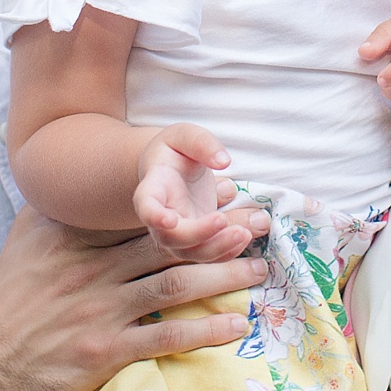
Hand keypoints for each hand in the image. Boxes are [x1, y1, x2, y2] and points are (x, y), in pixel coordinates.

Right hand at [0, 210, 269, 390]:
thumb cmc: (9, 297)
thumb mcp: (26, 236)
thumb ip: (60, 207)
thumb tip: (81, 175)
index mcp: (78, 236)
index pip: (146, 214)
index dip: (192, 203)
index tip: (230, 193)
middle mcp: (94, 268)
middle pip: (171, 243)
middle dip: (222, 231)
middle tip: (261, 222)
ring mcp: (102, 309)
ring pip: (176, 284)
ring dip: (223, 276)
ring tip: (258, 268)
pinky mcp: (106, 350)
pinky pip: (165, 336)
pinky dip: (203, 330)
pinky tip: (236, 325)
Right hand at [134, 124, 254, 261]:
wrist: (171, 171)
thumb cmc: (175, 151)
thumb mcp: (185, 136)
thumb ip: (201, 143)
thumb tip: (223, 161)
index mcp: (152, 190)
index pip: (146, 205)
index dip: (154, 216)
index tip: (169, 220)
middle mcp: (162, 218)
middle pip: (171, 238)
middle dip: (198, 234)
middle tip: (223, 220)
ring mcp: (179, 234)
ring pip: (192, 253)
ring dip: (218, 247)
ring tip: (243, 232)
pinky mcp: (198, 241)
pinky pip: (210, 255)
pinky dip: (228, 251)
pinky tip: (245, 237)